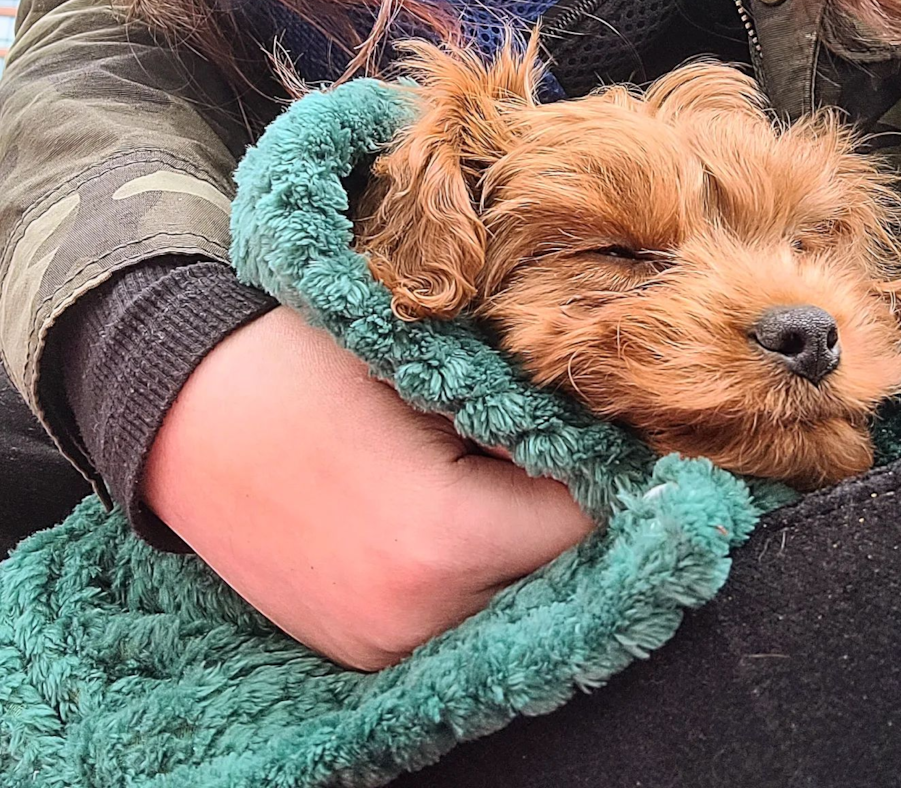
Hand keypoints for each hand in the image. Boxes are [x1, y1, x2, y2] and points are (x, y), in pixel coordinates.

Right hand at [144, 307, 593, 669]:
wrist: (182, 410)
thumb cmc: (300, 368)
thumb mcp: (423, 373)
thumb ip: (517, 420)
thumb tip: (593, 440)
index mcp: (445, 537)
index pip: (584, 521)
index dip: (602, 471)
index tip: (600, 438)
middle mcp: (419, 615)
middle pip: (553, 574)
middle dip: (563, 515)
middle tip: (551, 456)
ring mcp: (381, 644)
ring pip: (506, 603)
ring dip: (519, 551)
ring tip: (495, 484)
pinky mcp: (354, 648)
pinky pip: (451, 621)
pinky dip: (469, 578)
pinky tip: (449, 521)